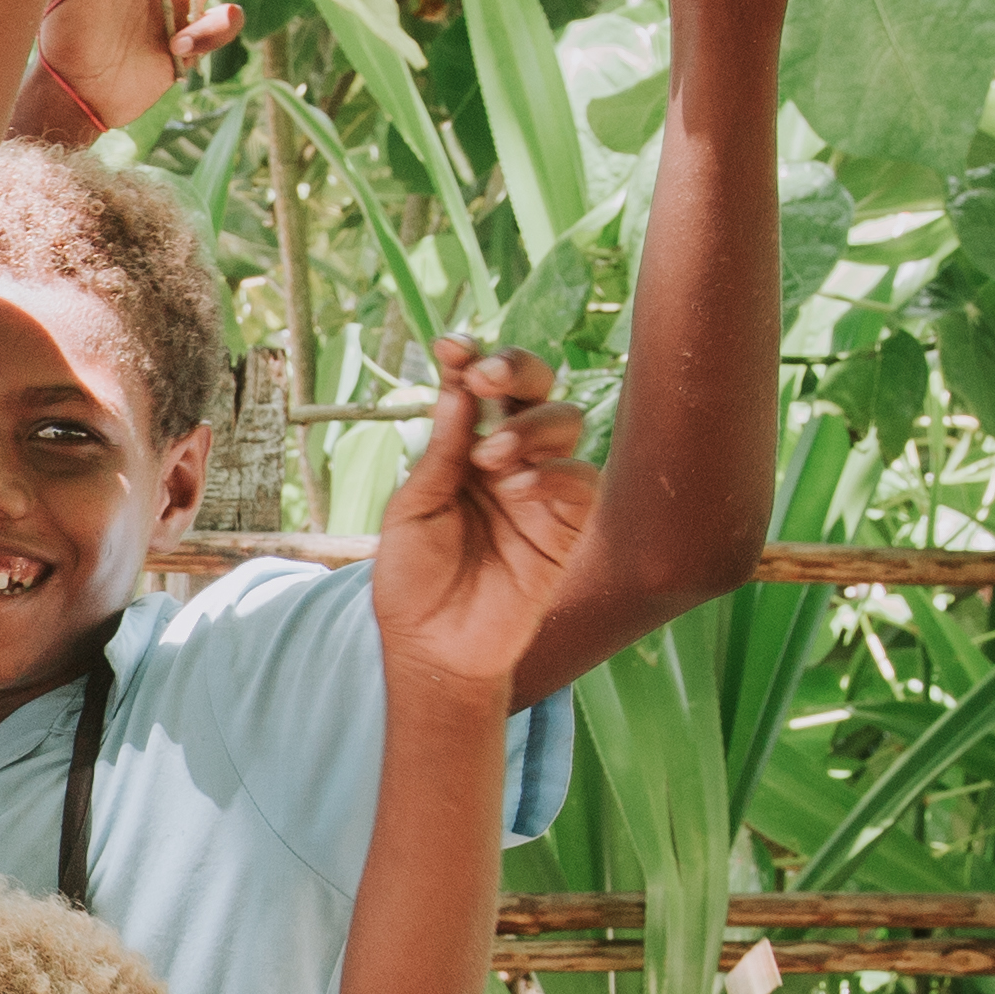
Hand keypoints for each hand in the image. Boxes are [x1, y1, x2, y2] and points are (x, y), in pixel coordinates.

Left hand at [371, 336, 601, 702]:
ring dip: (530, 424)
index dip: (470, 359)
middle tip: (485, 378)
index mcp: (463, 448)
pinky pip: (580, 477)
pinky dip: (554, 471)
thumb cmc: (414, 581)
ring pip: (564, 420)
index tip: (450, 346)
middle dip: (515, 368)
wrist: (436, 647)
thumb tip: (458, 386)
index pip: (476, 388)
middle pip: (532, 387)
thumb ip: (441, 451)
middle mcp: (507, 457)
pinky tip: (519, 488)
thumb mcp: (414, 509)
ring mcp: (541, 486)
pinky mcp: (569, 522)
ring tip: (491, 455)